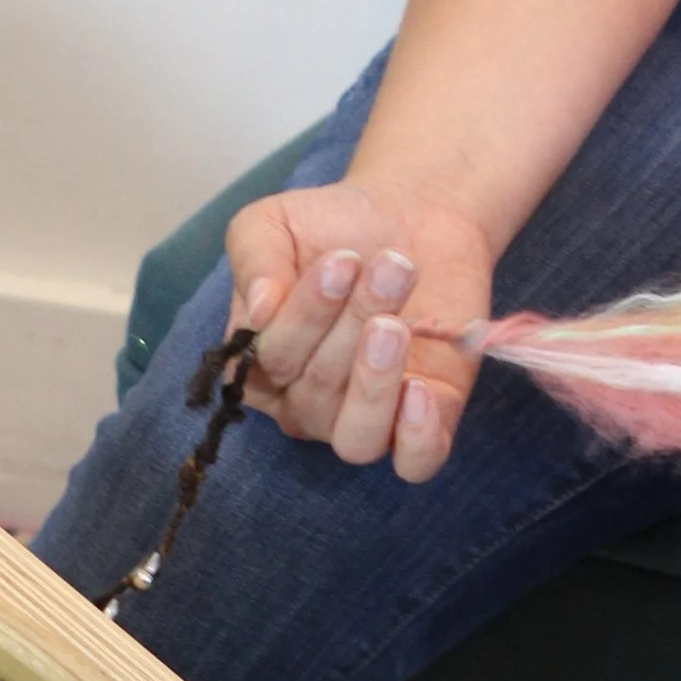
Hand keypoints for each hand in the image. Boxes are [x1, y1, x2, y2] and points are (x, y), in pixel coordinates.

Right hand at [225, 181, 493, 478]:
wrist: (414, 216)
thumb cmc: (333, 225)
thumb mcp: (273, 224)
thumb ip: (254, 260)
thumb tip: (258, 311)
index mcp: (261, 367)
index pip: (270, 365)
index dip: (303, 317)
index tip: (342, 258)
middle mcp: (306, 405)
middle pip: (315, 394)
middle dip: (350, 325)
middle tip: (387, 266)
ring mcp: (365, 417)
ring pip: (357, 438)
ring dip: (375, 383)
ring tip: (395, 325)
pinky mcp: (427, 420)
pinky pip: (415, 464)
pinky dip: (417, 440)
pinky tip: (420, 392)